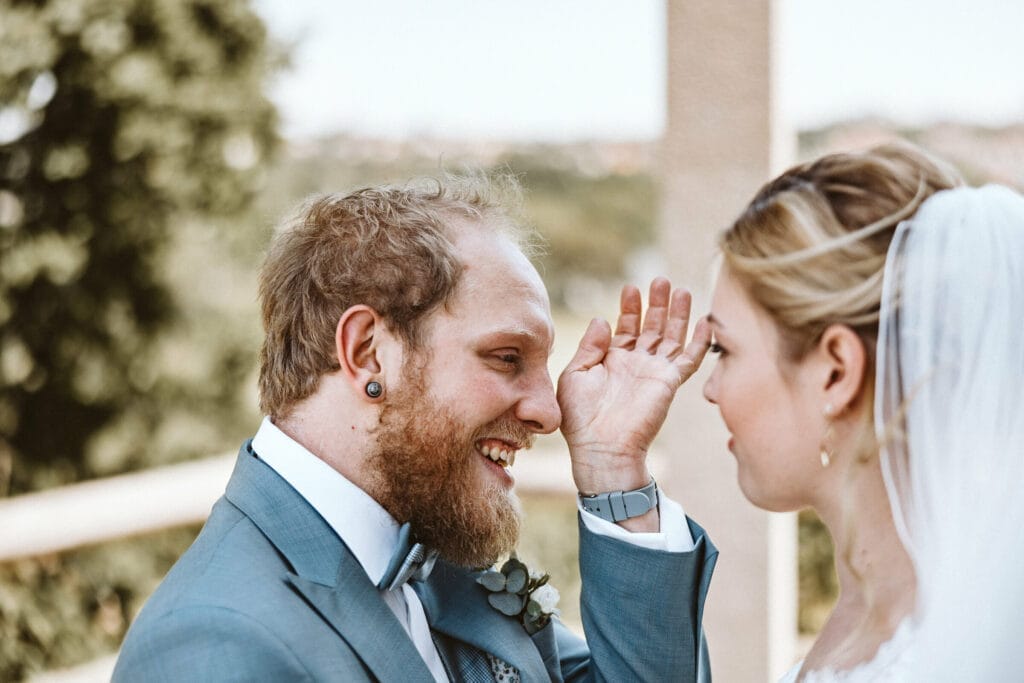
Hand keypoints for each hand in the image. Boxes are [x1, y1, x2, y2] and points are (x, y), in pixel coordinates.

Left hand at [557, 277, 710, 497]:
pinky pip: (689, 359)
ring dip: (676, 314)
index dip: (630, 307)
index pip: (626, 327)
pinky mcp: (669, 382)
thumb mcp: (575, 375)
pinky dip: (700, 341)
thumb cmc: (581, 418)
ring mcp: (654, 372)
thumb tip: (602, 319)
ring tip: (679, 290)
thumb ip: (589, 346)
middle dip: (656, 303)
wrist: (601, 447)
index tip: (630, 288)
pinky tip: (705, 321)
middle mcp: (636, 363)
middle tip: (660, 280)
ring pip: (671, 336)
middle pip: (651, 327)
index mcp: (612, 360)